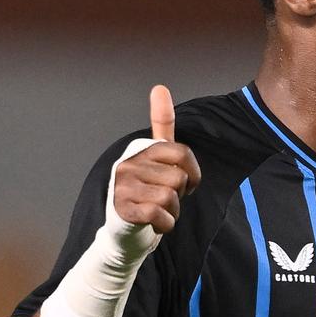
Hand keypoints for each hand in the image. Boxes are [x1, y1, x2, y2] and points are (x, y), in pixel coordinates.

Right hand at [110, 84, 201, 236]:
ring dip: (172, 211)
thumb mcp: (157, 157)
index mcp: (141, 149)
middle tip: (164, 200)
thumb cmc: (147, 190)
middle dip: (179, 196)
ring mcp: (123, 186)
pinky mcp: (123, 210)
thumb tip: (160, 87)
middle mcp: (128, 164)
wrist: (124, 229)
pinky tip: (154, 223)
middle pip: (179, 178)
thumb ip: (162, 124)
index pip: (183, 153)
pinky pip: (160, 215)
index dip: (192, 173)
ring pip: (170, 197)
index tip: (183, 183)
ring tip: (158, 211)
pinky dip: (165, 225)